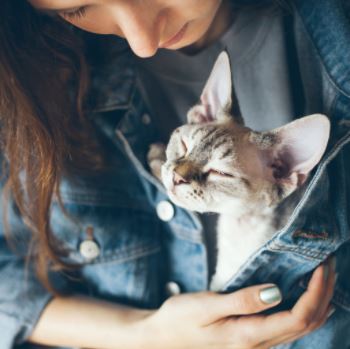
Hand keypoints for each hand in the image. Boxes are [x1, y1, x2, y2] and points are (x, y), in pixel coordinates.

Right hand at [143, 259, 334, 348]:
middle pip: (306, 323)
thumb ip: (243, 301)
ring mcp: (256, 344)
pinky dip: (303, 308)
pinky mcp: (251, 337)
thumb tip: (277, 292)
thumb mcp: (208, 306)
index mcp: (250, 336)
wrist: (163, 338)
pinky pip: (288, 326)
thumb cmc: (181, 318)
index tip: (322, 266)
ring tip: (324, 276)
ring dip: (317, 301)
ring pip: (301, 327)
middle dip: (324, 294)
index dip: (316, 292)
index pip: (299, 317)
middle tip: (330, 265)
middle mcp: (259, 344)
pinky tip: (302, 294)